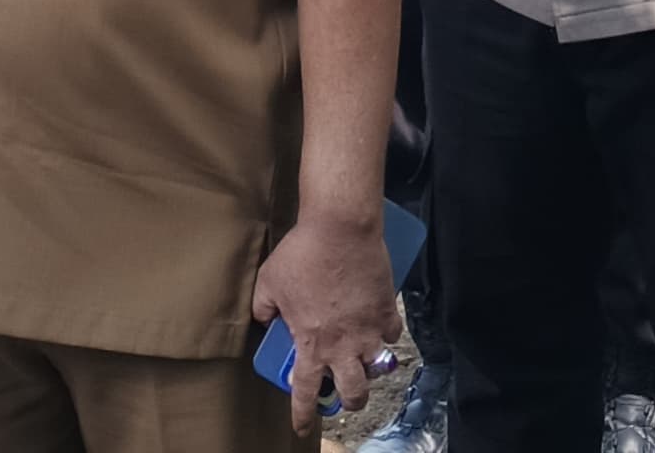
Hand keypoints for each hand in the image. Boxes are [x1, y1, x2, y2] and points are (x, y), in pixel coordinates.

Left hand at [249, 207, 397, 433]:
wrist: (340, 228)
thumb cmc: (302, 254)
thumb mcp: (269, 281)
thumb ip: (263, 308)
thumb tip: (266, 321)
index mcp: (312, 344)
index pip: (305, 392)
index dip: (302, 414)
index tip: (302, 427)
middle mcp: (344, 345)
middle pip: (354, 393)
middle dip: (350, 401)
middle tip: (344, 392)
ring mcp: (369, 330)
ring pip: (378, 369)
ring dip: (370, 368)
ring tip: (363, 359)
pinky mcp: (388, 310)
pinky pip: (391, 335)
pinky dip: (385, 335)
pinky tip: (376, 326)